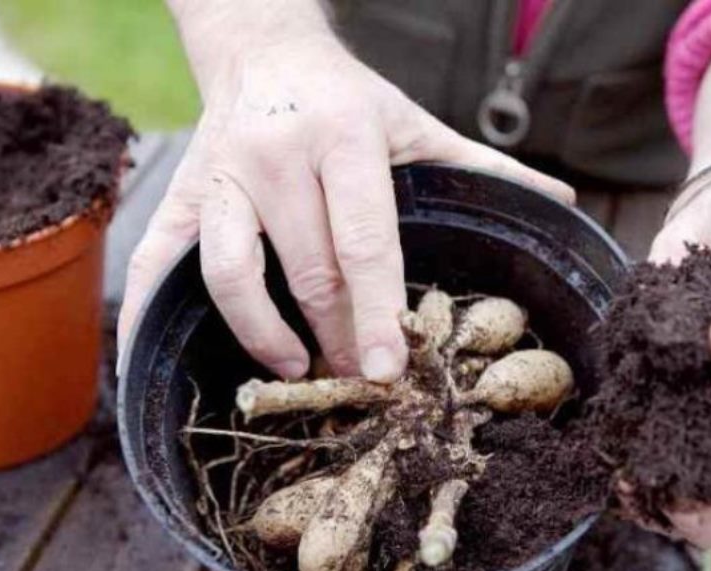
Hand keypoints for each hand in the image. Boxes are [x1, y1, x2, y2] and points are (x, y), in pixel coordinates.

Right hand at [116, 35, 573, 380]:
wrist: (264, 51)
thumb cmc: (351, 100)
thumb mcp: (418, 123)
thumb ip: (486, 168)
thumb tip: (563, 203)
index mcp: (344, 139)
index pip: (363, 242)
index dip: (377, 312)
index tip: (388, 369)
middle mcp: (276, 158)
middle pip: (305, 270)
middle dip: (336, 336)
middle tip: (360, 380)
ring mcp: (219, 176)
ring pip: (228, 272)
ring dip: (263, 334)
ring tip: (299, 366)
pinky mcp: (179, 193)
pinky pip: (154, 260)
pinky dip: (147, 312)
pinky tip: (162, 354)